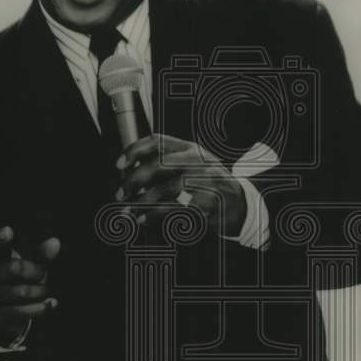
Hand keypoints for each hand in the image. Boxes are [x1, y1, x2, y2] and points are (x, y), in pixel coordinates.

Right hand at [0, 226, 60, 346]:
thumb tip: (56, 241)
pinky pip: (24, 311)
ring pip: (22, 292)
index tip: (9, 230)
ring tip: (45, 291)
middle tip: (42, 274)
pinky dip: (42, 307)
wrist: (5, 313)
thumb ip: (41, 255)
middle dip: (36, 271)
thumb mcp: (30, 267)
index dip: (1, 239)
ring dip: (40, 292)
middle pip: (16, 268)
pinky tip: (52, 303)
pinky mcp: (0, 314)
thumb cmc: (19, 282)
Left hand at [115, 135, 245, 235]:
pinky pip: (179, 210)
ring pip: (168, 189)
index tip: (119, 165)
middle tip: (120, 194)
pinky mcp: (210, 204)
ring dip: (143, 202)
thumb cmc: (210, 184)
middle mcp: (198, 161)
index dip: (134, 151)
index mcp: (190, 149)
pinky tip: (146, 220)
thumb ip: (166, 164)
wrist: (241, 204)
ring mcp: (206, 182)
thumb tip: (130, 173)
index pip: (158, 141)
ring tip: (129, 211)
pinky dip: (158, 216)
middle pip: (159, 164)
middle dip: (134, 180)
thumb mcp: (192, 165)